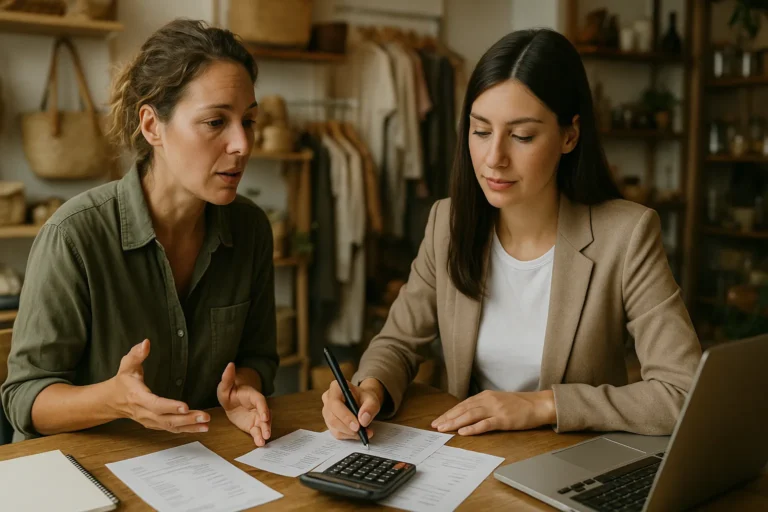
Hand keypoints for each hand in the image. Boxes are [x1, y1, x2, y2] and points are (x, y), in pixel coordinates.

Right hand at [110, 340, 209, 432]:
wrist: (112, 400)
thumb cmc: (123, 381)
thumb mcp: (127, 365)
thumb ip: (136, 354)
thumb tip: (146, 342)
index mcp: (138, 397)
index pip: (155, 404)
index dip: (170, 406)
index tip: (186, 406)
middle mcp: (144, 412)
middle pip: (166, 419)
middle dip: (186, 419)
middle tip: (204, 417)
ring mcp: (149, 421)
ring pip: (170, 426)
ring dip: (190, 426)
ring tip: (206, 424)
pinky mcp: (155, 425)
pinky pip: (171, 429)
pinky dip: (186, 430)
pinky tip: (201, 428)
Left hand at [218, 362, 270, 445]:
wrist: (232, 400)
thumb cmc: (230, 391)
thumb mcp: (225, 385)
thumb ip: (227, 377)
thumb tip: (230, 364)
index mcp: (253, 395)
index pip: (260, 401)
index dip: (263, 408)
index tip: (264, 416)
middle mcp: (258, 407)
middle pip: (265, 414)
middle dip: (267, 424)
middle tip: (266, 432)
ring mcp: (257, 416)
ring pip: (263, 425)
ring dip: (264, 432)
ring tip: (263, 441)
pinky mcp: (253, 425)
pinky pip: (257, 432)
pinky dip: (259, 437)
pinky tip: (259, 444)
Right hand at [322, 378, 382, 439]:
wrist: (362, 401)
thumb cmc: (364, 398)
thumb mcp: (372, 399)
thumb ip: (370, 407)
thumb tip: (363, 420)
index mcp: (336, 388)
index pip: (335, 403)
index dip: (345, 416)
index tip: (357, 426)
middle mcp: (327, 399)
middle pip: (332, 417)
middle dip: (348, 428)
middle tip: (362, 432)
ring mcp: (326, 412)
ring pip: (334, 427)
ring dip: (350, 433)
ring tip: (364, 432)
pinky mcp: (329, 422)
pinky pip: (336, 433)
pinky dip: (348, 436)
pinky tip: (358, 433)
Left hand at [431, 390, 556, 434]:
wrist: (539, 404)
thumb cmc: (519, 405)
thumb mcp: (498, 401)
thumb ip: (484, 406)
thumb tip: (468, 414)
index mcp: (485, 396)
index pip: (463, 405)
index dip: (449, 413)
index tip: (438, 420)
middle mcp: (488, 400)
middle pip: (463, 409)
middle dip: (448, 418)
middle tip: (435, 426)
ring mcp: (496, 409)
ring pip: (471, 415)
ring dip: (455, 422)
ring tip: (444, 428)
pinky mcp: (504, 419)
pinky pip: (485, 424)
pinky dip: (473, 428)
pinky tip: (463, 432)